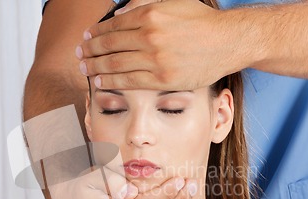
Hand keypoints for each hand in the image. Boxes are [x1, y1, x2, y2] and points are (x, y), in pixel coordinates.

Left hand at [77, 0, 244, 89]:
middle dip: (91, 51)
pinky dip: (112, 81)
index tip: (86, 39)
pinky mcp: (163, 78)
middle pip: (110, 45)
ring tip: (85, 69)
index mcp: (151, 14)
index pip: (113, 26)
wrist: (228, 41)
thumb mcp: (173, 3)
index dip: (96, 34)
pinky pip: (130, 81)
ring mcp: (156, 58)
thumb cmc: (202, 22)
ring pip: (116, 64)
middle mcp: (150, 35)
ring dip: (96, 67)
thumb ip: (143, 5)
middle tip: (80, 56)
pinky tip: (101, 82)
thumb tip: (118, 15)